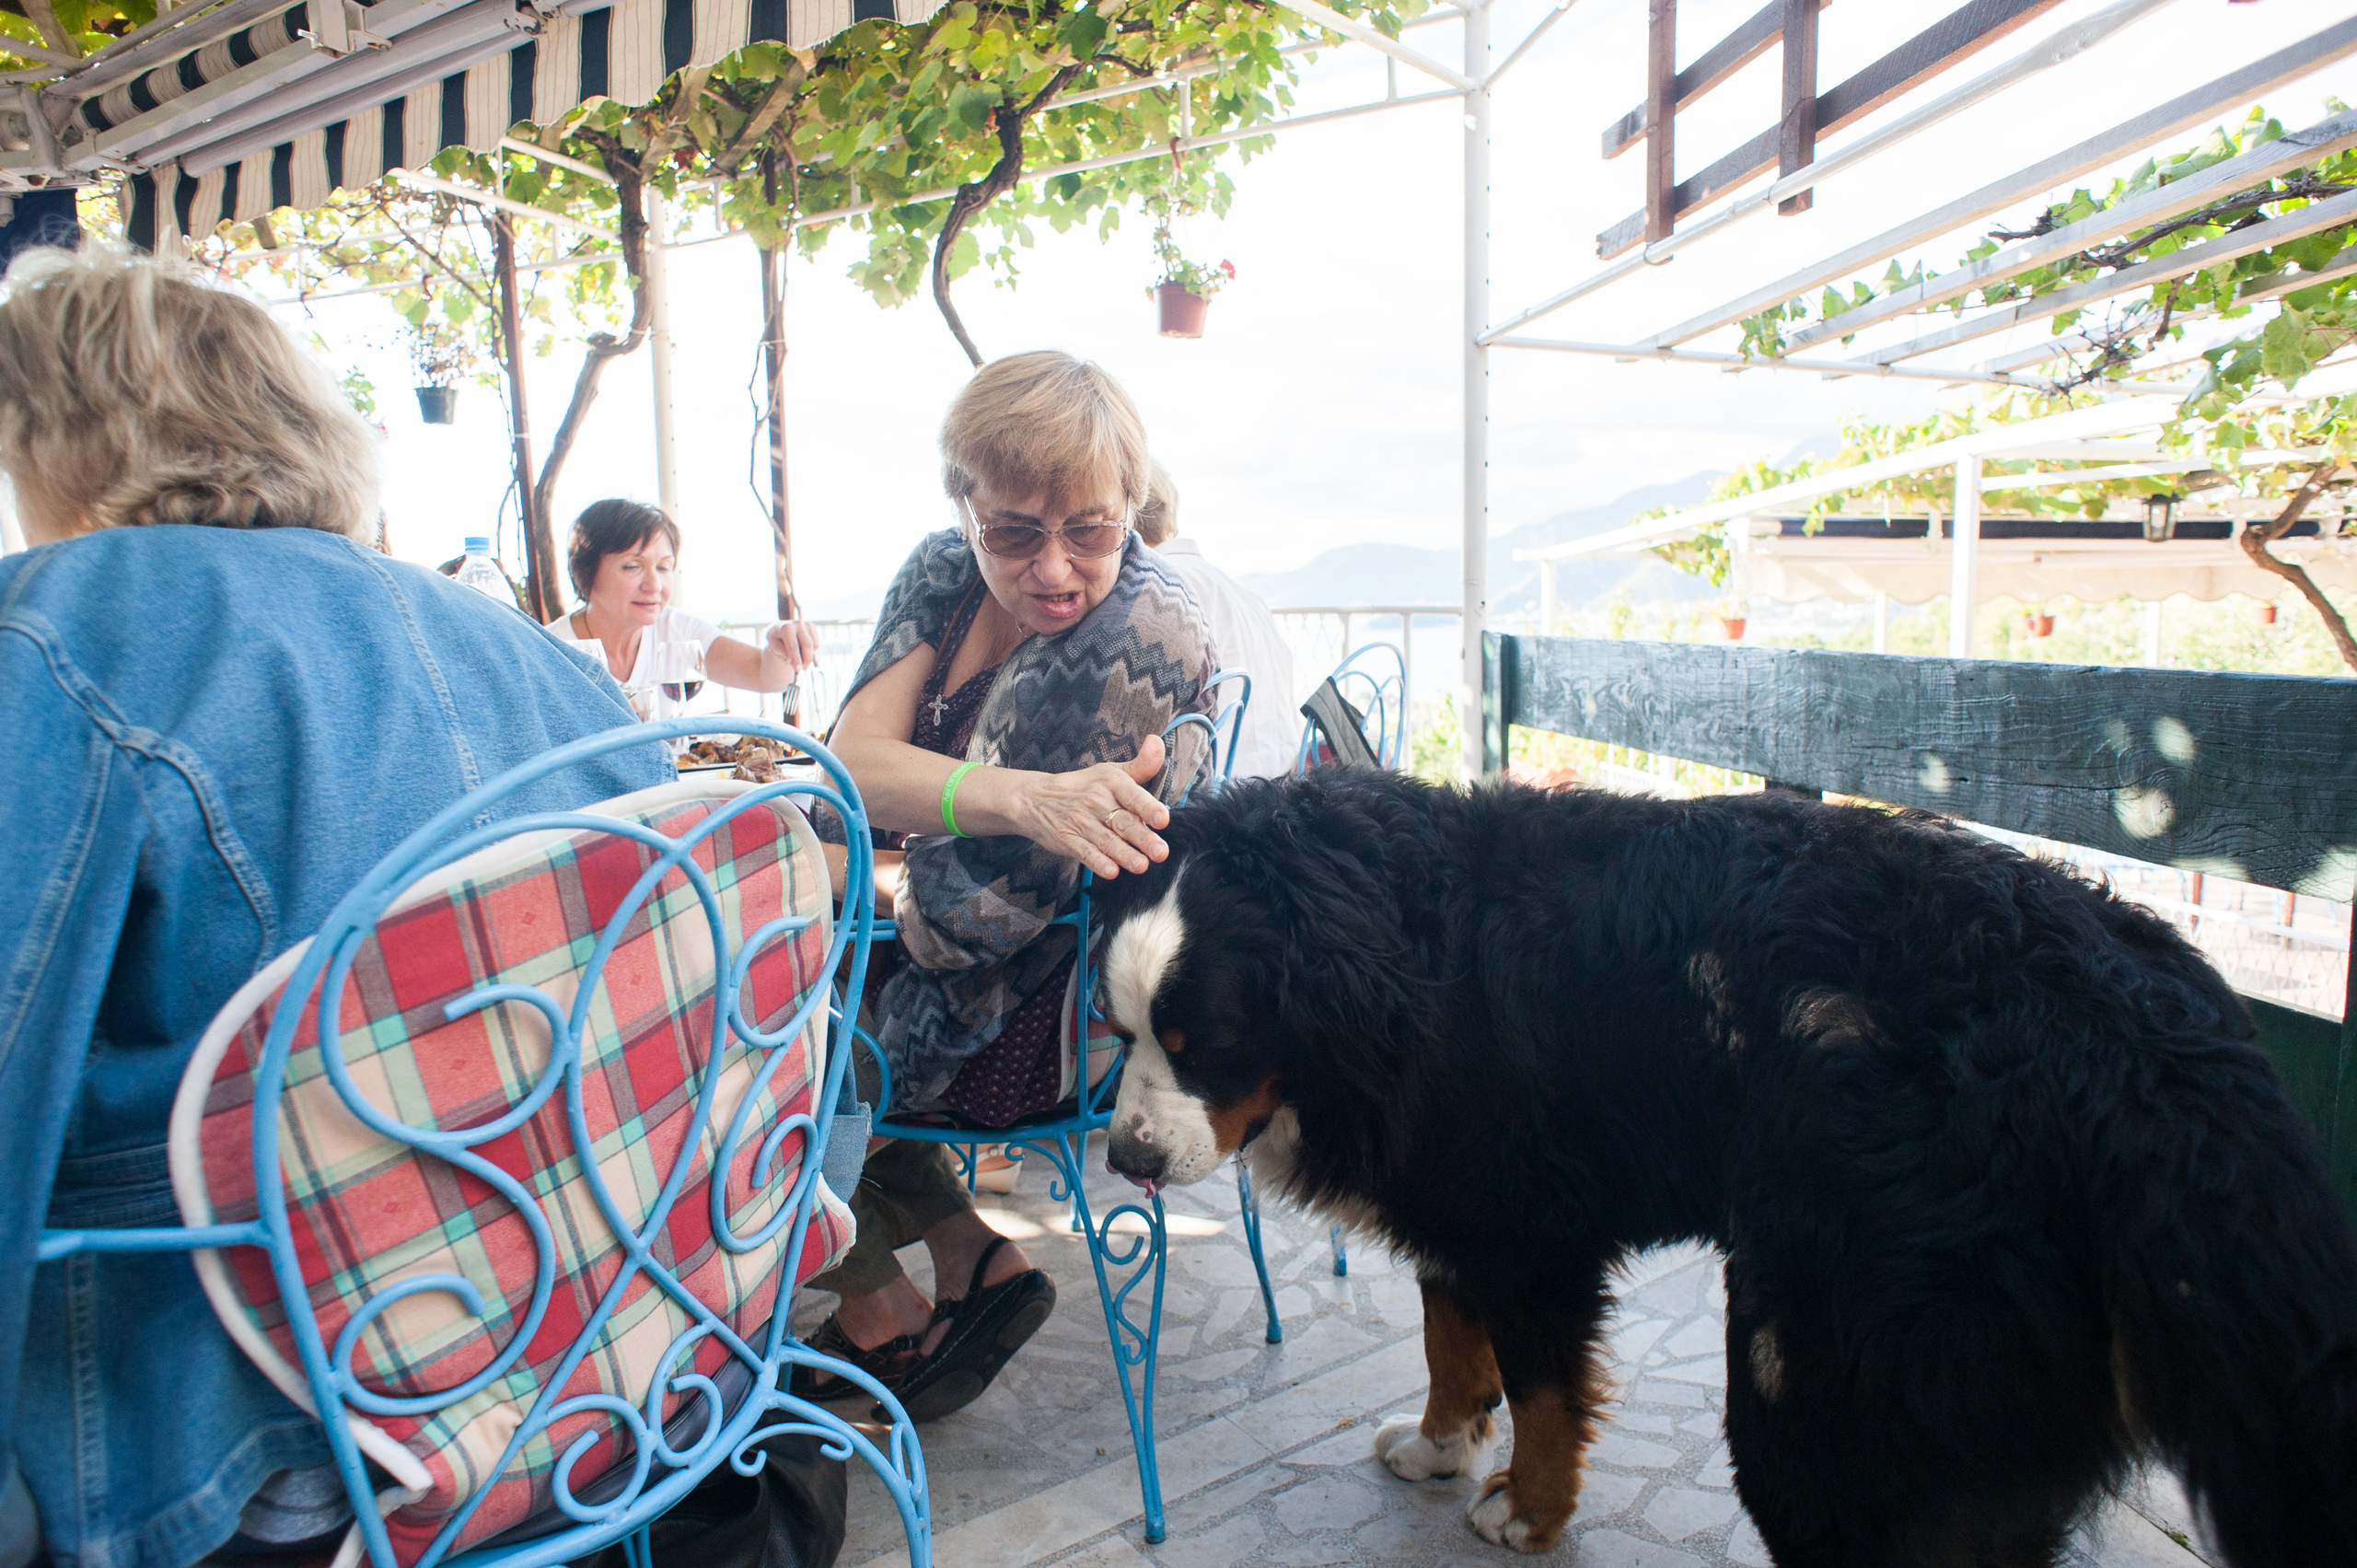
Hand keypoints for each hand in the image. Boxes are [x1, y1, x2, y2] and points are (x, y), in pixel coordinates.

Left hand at [765, 620, 819, 672]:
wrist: (780, 628)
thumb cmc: (776, 639)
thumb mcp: (774, 646)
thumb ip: (784, 653)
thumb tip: (797, 663)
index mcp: (786, 627)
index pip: (793, 646)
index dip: (796, 659)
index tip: (798, 669)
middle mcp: (798, 623)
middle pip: (807, 645)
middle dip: (806, 660)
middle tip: (802, 670)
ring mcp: (807, 624)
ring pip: (814, 645)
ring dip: (809, 657)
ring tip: (800, 661)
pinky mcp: (813, 627)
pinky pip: (817, 644)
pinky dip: (812, 651)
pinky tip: (803, 651)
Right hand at [1009, 733, 1171, 878]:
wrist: (1035, 798)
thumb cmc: (1083, 786)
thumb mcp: (1111, 771)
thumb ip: (1141, 764)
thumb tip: (1158, 742)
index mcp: (1111, 782)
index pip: (1133, 795)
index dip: (1148, 807)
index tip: (1162, 819)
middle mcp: (1096, 801)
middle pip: (1123, 822)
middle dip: (1143, 838)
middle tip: (1160, 852)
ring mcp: (1081, 822)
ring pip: (1107, 840)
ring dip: (1124, 854)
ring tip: (1141, 865)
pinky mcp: (1067, 839)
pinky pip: (1085, 852)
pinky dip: (1097, 862)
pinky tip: (1110, 871)